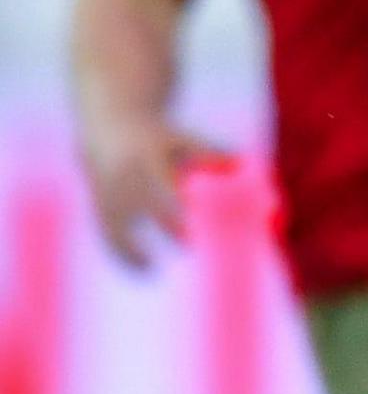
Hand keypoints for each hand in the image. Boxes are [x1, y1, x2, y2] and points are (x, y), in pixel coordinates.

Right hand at [79, 118, 228, 270]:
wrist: (108, 124)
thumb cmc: (157, 137)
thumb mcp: (181, 139)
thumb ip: (210, 152)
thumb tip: (242, 163)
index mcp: (148, 156)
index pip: (166, 181)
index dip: (181, 201)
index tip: (200, 216)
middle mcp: (125, 173)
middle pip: (144, 203)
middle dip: (167, 222)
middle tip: (191, 243)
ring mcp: (108, 188)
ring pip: (117, 221)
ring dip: (131, 246)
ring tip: (152, 268)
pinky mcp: (98, 201)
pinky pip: (106, 229)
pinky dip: (120, 252)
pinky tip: (143, 269)